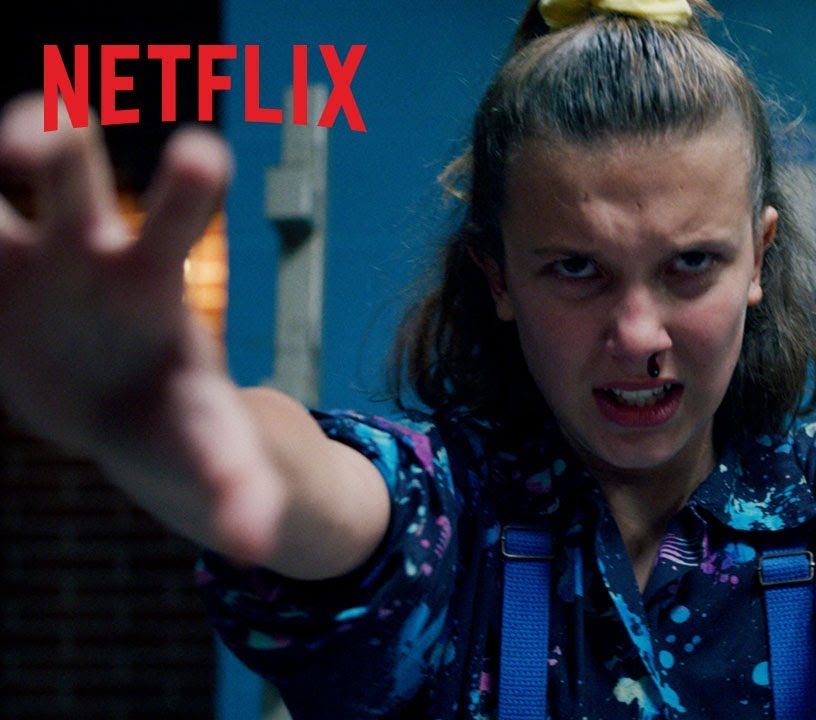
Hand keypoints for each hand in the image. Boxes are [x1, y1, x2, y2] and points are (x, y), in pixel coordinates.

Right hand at [0, 94, 282, 564]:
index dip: (186, 184)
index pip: (176, 217)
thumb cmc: (174, 417)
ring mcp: (20, 256)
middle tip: (40, 129)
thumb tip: (256, 544)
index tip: (202, 155)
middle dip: (53, 137)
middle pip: (71, 175)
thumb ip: (234, 482)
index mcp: (153, 278)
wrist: (115, 404)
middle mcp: (85, 247)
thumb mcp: (205, 444)